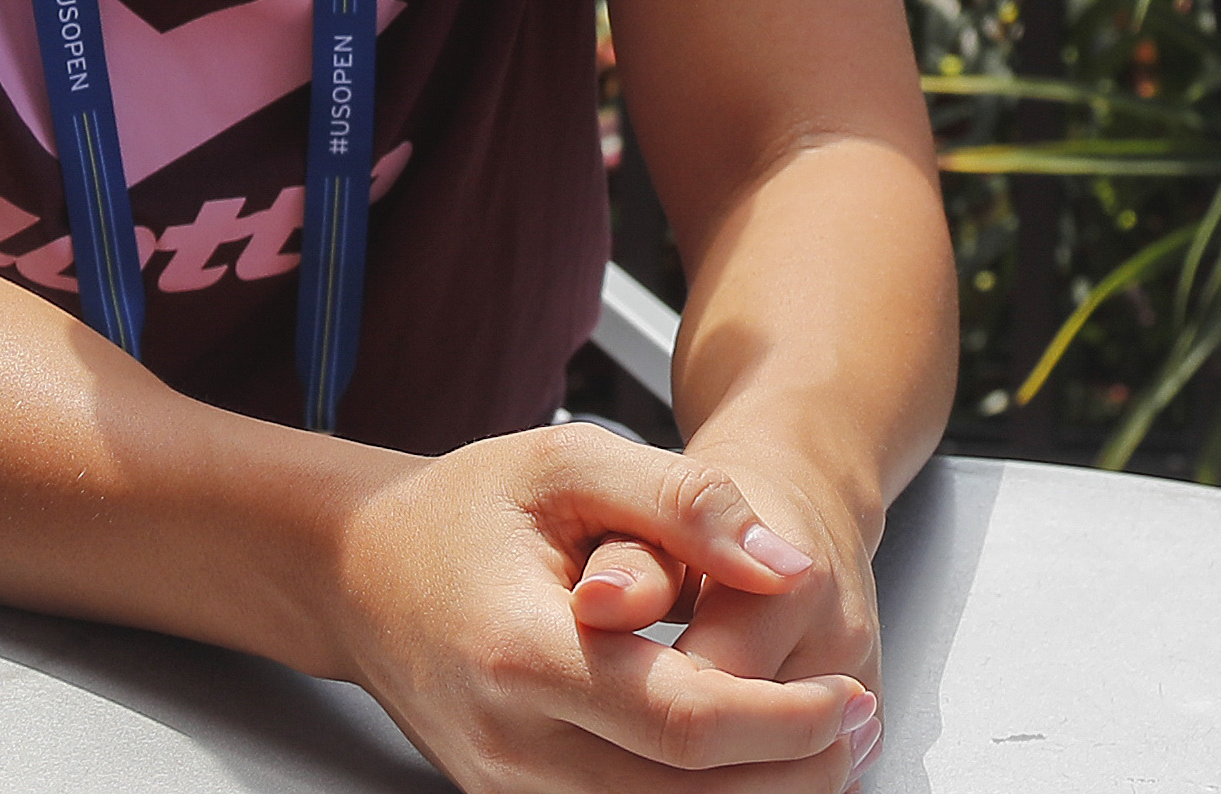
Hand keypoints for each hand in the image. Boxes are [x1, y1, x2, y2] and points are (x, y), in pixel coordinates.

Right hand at [333, 425, 874, 790]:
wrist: (361, 574)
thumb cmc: (467, 510)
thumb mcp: (573, 461)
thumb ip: (684, 497)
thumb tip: (785, 560)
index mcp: (524, 651)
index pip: (682, 719)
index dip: (784, 720)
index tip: (848, 696)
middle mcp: (512, 744)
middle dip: (792, 772)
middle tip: (859, 725)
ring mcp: (508, 789)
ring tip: (825, 749)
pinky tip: (751, 769)